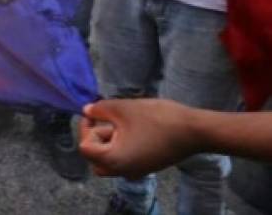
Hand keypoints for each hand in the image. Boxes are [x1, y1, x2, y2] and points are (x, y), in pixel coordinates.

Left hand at [79, 99, 197, 178]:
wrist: (194, 131)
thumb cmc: (157, 119)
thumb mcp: (123, 108)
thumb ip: (100, 109)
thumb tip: (86, 111)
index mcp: (114, 160)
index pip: (84, 148)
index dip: (85, 128)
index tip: (95, 113)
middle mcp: (123, 171)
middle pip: (95, 158)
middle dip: (95, 136)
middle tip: (106, 118)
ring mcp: (136, 171)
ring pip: (109, 160)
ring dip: (108, 141)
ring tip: (120, 122)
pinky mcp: (146, 166)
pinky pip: (124, 160)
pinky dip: (120, 145)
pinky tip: (131, 128)